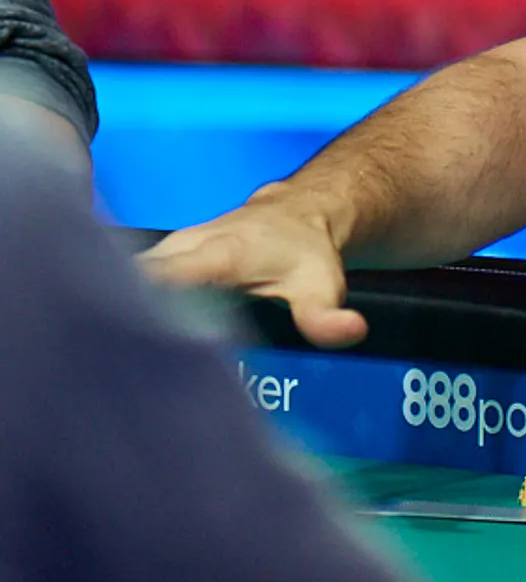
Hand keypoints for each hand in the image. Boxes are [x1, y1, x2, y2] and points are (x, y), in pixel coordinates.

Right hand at [139, 192, 367, 348]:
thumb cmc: (305, 253)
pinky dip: (129, 304)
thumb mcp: (321, 286)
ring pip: (126, 279)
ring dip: (122, 315)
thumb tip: (349, 330)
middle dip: (121, 320)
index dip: (138, 306)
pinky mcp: (162, 256)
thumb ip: (325, 316)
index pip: (163, 276)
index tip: (128, 342)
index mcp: (217, 254)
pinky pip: (133, 279)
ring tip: (123, 360)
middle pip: (132, 281)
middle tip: (124, 366)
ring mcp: (168, 249)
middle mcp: (183, 246)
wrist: (298, 215)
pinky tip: (131, 340)